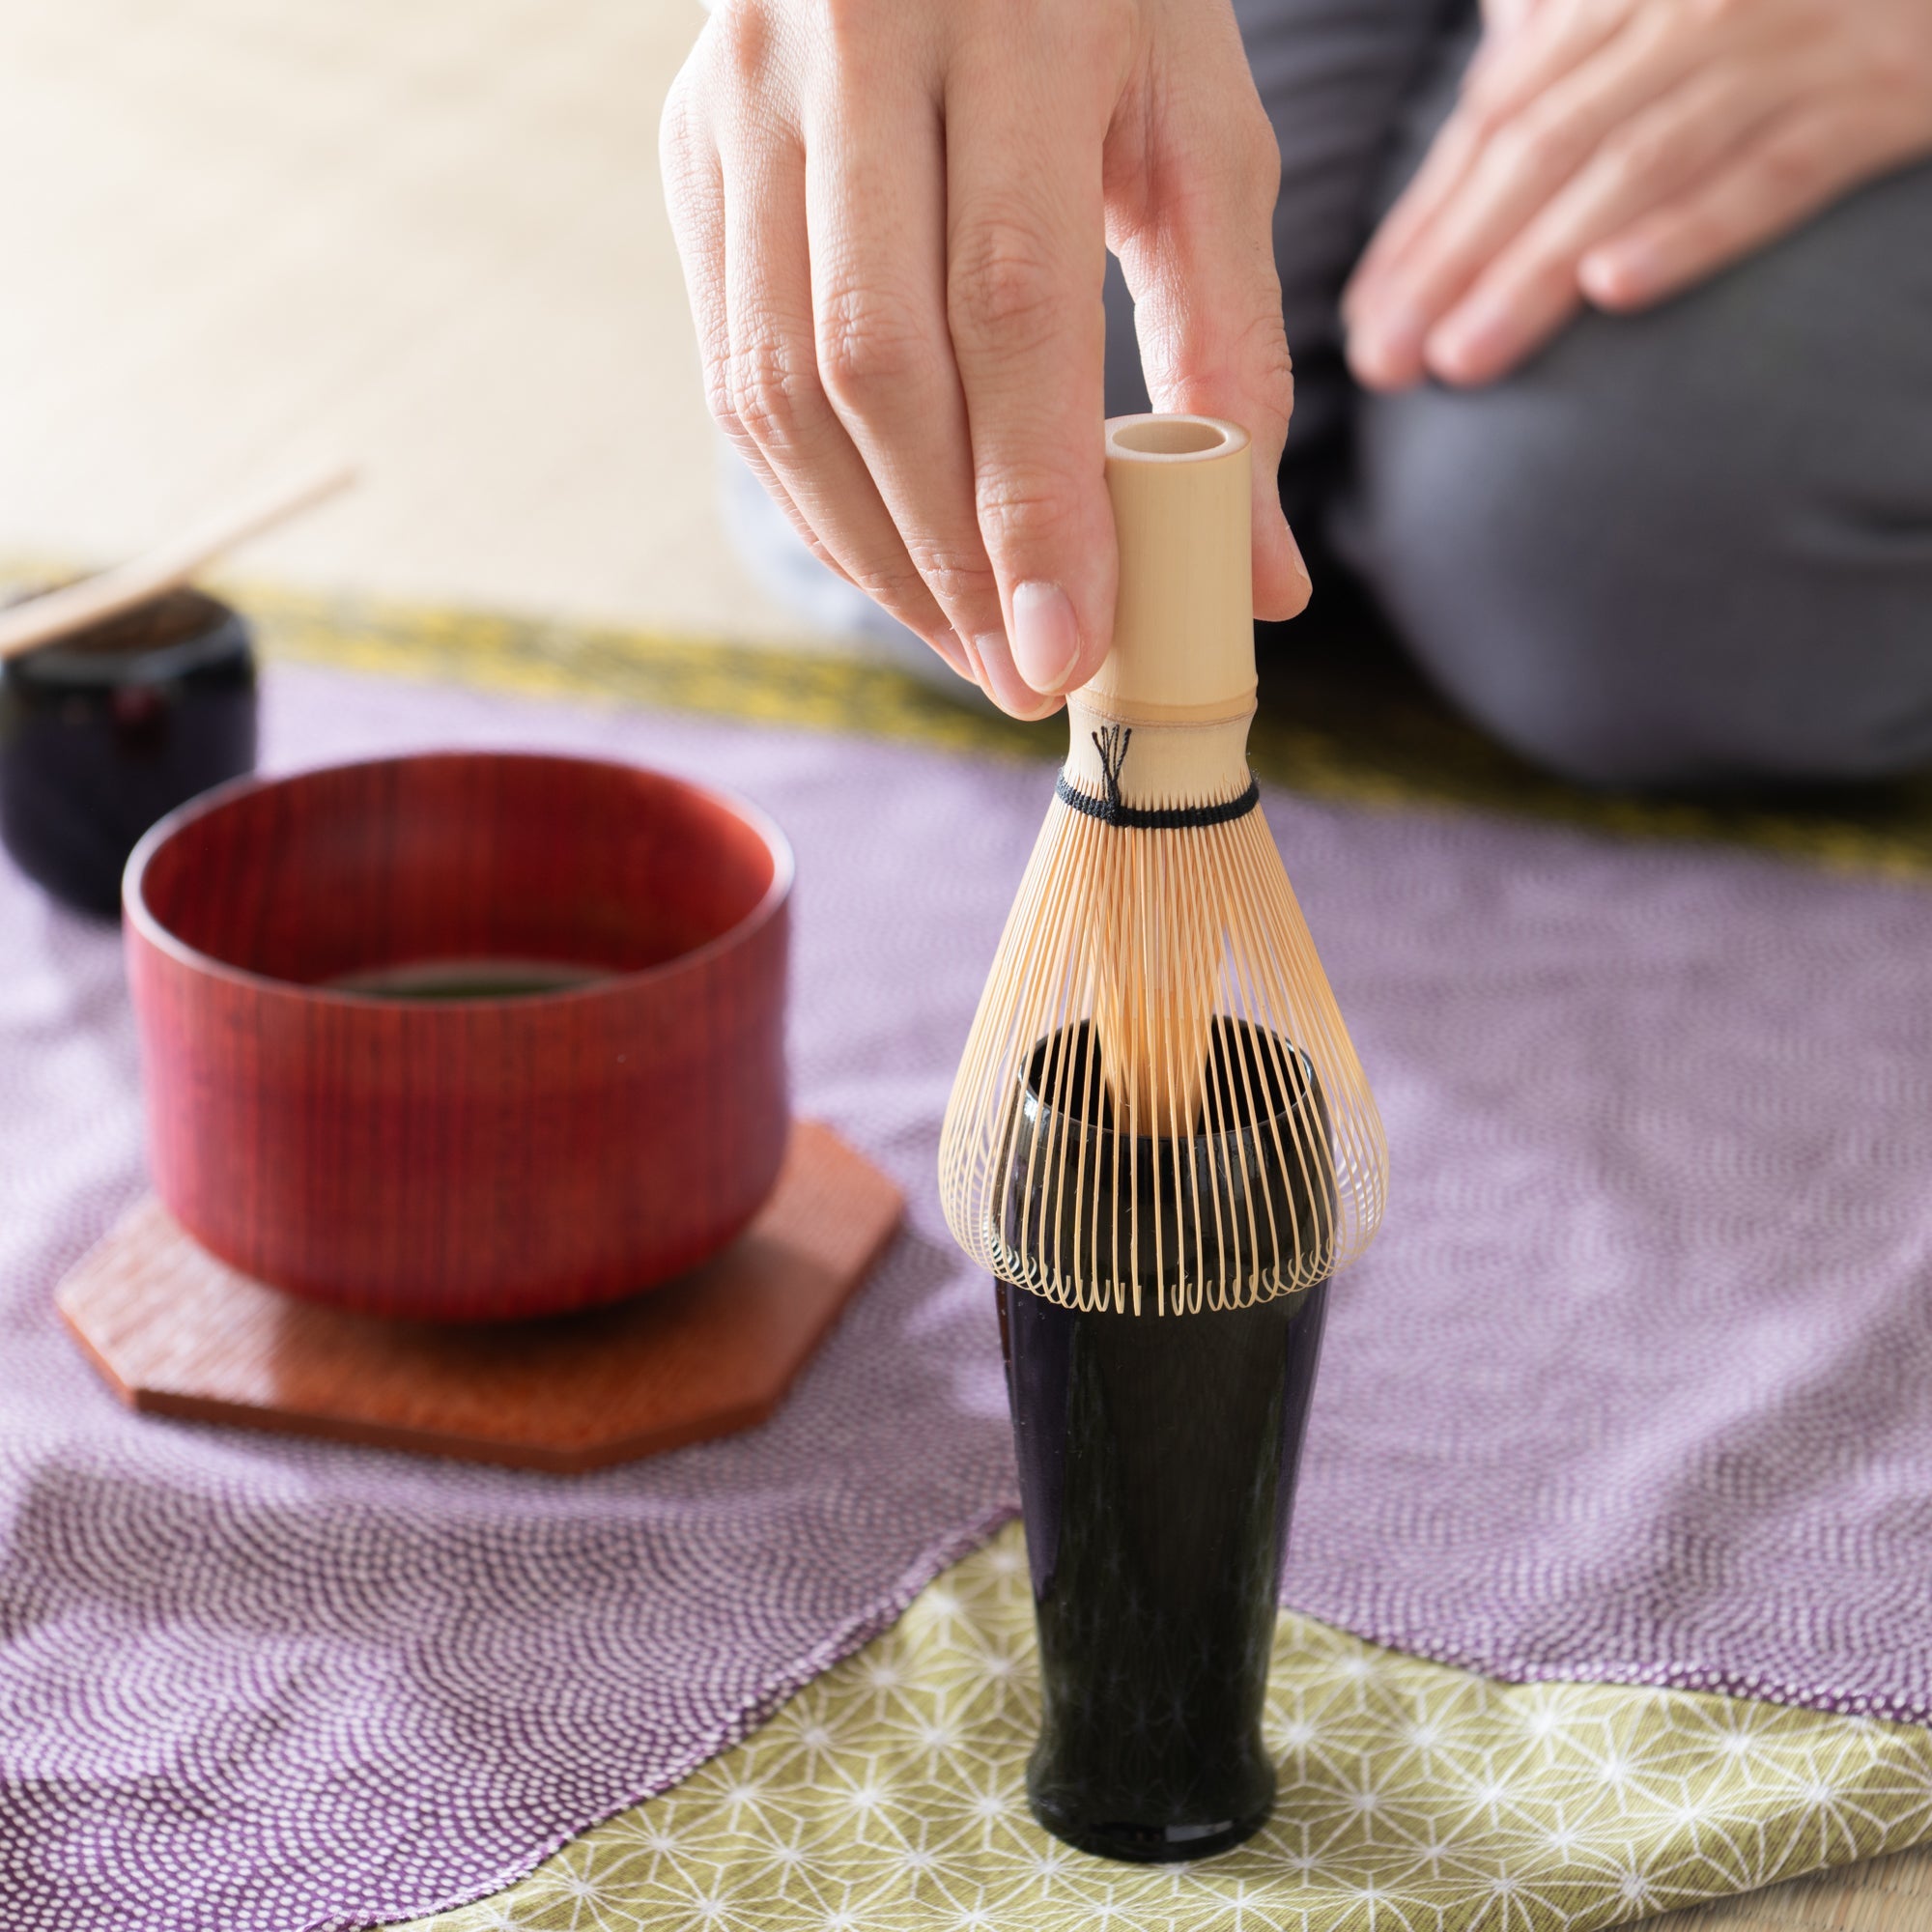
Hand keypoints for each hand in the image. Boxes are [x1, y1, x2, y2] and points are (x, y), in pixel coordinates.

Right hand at [660, 0, 1309, 717]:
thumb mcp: (1203, 130)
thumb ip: (1233, 348)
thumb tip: (1260, 579)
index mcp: (1012, 15)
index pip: (1006, 304)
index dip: (1031, 499)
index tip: (1069, 648)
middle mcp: (850, 43)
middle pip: (872, 362)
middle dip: (948, 554)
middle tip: (1022, 675)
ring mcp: (746, 99)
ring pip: (775, 383)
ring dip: (872, 550)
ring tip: (965, 644)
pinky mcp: (696, 154)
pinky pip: (733, 367)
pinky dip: (814, 495)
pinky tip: (892, 563)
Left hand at [1344, 0, 1931, 391]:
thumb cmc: (1797, 1)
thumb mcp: (1676, 0)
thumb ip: (1581, 23)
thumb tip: (1497, 62)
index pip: (1497, 117)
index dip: (1424, 219)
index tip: (1365, 314)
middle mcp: (1698, 6)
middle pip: (1543, 146)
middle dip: (1450, 260)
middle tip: (1384, 363)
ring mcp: (1792, 43)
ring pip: (1634, 165)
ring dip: (1536, 268)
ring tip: (1461, 360)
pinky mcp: (1881, 95)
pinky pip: (1774, 170)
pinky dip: (1692, 227)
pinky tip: (1616, 289)